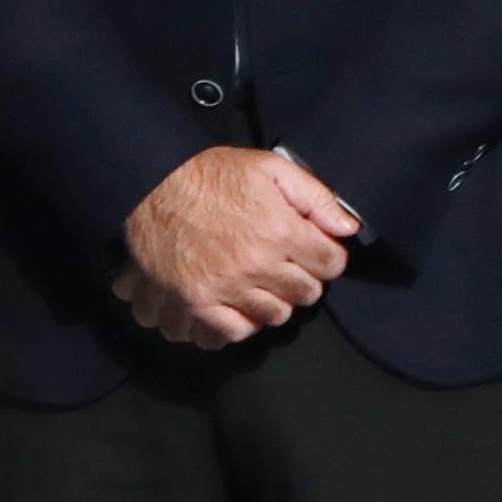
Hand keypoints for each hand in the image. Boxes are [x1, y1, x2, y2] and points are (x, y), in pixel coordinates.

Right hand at [119, 144, 355, 343]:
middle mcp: (256, 266)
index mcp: (280, 232)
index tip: (316, 252)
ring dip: (273, 303)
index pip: (331, 264)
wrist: (151, 186)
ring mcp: (225, 288)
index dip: (328, 257)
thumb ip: (316, 197)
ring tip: (262, 287)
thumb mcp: (271, 168)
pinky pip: (228, 332)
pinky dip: (235, 325)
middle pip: (305, 294)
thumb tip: (349, 228)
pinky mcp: (194, 303)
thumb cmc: (212, 175)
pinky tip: (236, 309)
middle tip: (288, 268)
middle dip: (303, 281)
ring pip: (272, 317)